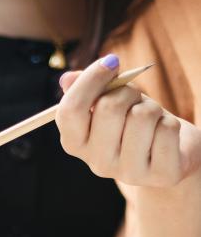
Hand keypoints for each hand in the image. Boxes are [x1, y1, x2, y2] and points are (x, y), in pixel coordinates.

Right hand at [56, 54, 200, 187]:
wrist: (168, 151)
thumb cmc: (133, 121)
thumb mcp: (108, 101)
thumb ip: (88, 89)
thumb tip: (67, 79)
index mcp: (75, 143)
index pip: (70, 110)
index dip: (91, 79)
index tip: (111, 62)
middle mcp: (97, 163)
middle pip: (109, 107)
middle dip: (128, 91)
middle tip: (134, 99)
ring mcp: (127, 172)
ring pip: (142, 115)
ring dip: (152, 107)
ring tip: (150, 120)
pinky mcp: (159, 175)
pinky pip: (166, 129)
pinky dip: (170, 123)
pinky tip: (163, 135)